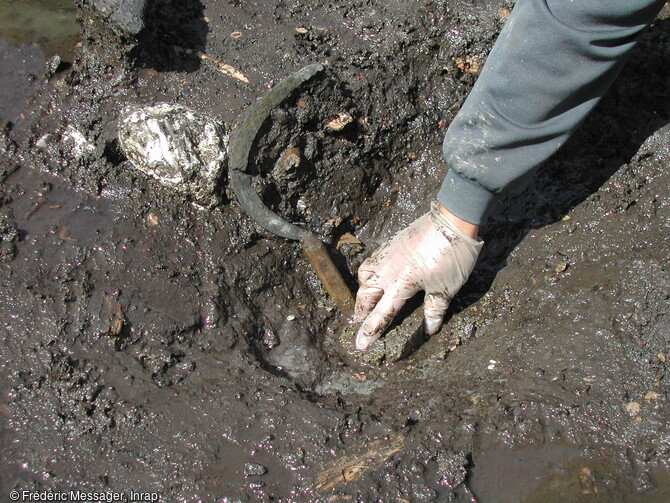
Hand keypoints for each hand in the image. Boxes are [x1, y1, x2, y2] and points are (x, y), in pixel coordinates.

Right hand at [354, 201, 482, 349]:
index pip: (380, 314)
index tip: (360, 345)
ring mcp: (387, 254)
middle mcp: (388, 270)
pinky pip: (372, 259)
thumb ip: (434, 310)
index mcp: (400, 285)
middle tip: (361, 321)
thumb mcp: (446, 288)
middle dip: (361, 310)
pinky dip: (370, 271)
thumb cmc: (451, 256)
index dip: (370, 332)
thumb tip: (429, 329)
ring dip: (363, 289)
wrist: (452, 220)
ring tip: (367, 297)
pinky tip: (379, 272)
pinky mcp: (392, 242)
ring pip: (365, 274)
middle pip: (366, 294)